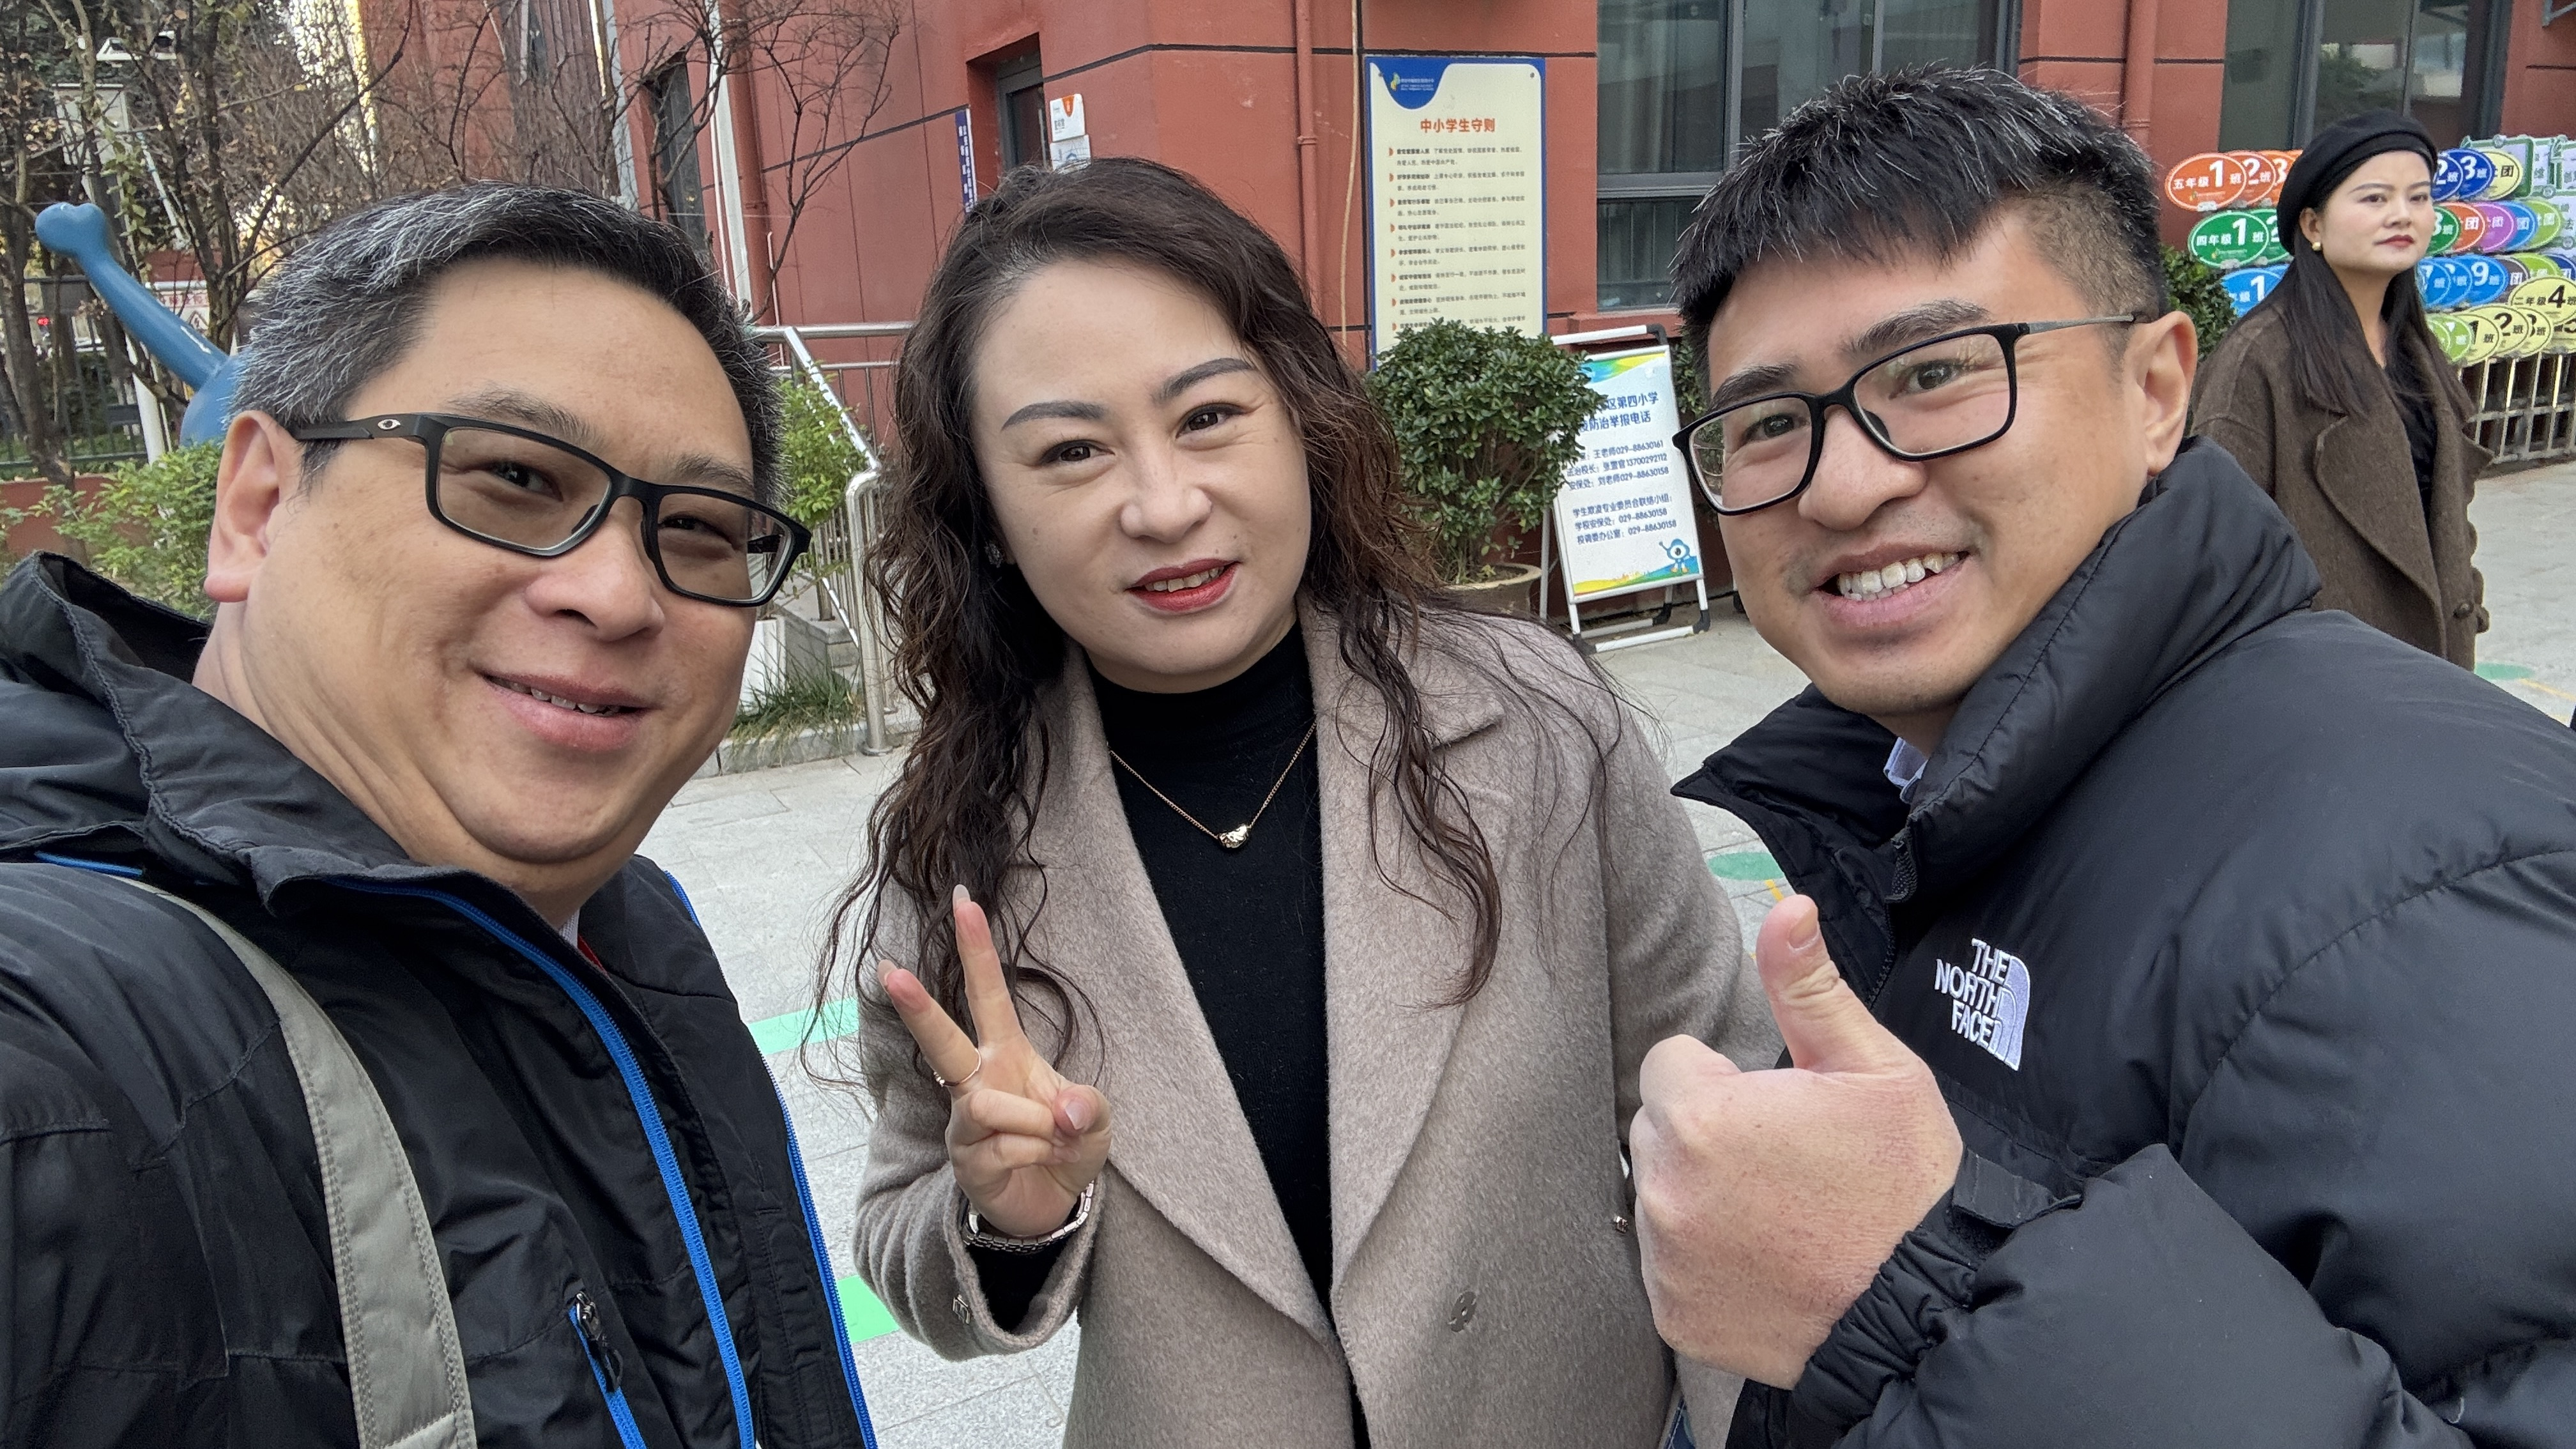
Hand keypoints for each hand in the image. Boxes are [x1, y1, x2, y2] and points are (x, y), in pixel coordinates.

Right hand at [881, 885, 1111, 1238]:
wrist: (1052, 1205)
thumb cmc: (1066, 1145)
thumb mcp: (1095, 1118)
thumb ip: (1090, 1106)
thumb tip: (1067, 1111)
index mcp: (1007, 1053)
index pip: (989, 995)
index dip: (976, 949)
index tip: (963, 900)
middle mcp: (977, 1081)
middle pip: (942, 1040)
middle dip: (917, 1007)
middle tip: (890, 971)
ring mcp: (964, 1122)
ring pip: (984, 1105)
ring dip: (1035, 1121)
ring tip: (1056, 1139)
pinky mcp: (964, 1160)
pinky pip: (1002, 1146)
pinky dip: (1037, 1152)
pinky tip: (1042, 1162)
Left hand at [1632, 894, 1959, 1387]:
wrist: (1931, 1308)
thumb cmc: (1906, 1184)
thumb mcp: (1874, 1070)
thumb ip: (1808, 988)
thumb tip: (1786, 909)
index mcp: (1702, 1116)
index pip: (1670, 1063)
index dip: (1723, 1079)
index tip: (1774, 1109)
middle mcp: (1666, 1189)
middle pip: (1658, 1128)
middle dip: (1706, 1132)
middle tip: (1781, 1161)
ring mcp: (1667, 1259)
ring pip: (1659, 1194)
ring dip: (1699, 1194)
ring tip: (1776, 1212)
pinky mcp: (1674, 1315)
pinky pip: (1666, 1265)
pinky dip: (1702, 1261)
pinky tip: (1763, 1259)